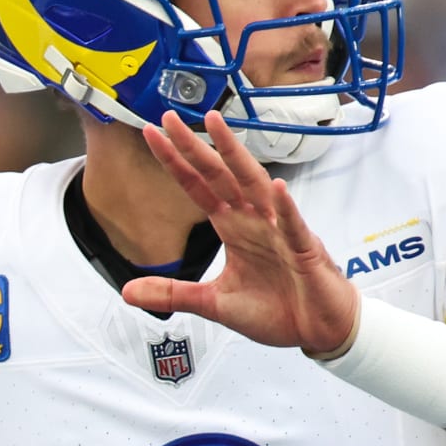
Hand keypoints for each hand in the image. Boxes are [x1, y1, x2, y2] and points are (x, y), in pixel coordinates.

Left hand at [121, 110, 359, 354]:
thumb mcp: (214, 304)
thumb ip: (172, 293)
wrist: (317, 328)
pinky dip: (285, 209)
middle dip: (195, 146)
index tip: (152, 134)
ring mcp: (279, 231)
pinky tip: (276, 189)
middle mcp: (254, 220)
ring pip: (254, 185)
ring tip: (217, 128)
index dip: (175, 162)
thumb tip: (128, 292)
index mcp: (233, 227)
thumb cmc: (277, 309)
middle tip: (170, 117)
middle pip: (220, 175)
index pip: (198, 187)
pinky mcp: (304, 251)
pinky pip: (293, 226)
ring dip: (236, 156)